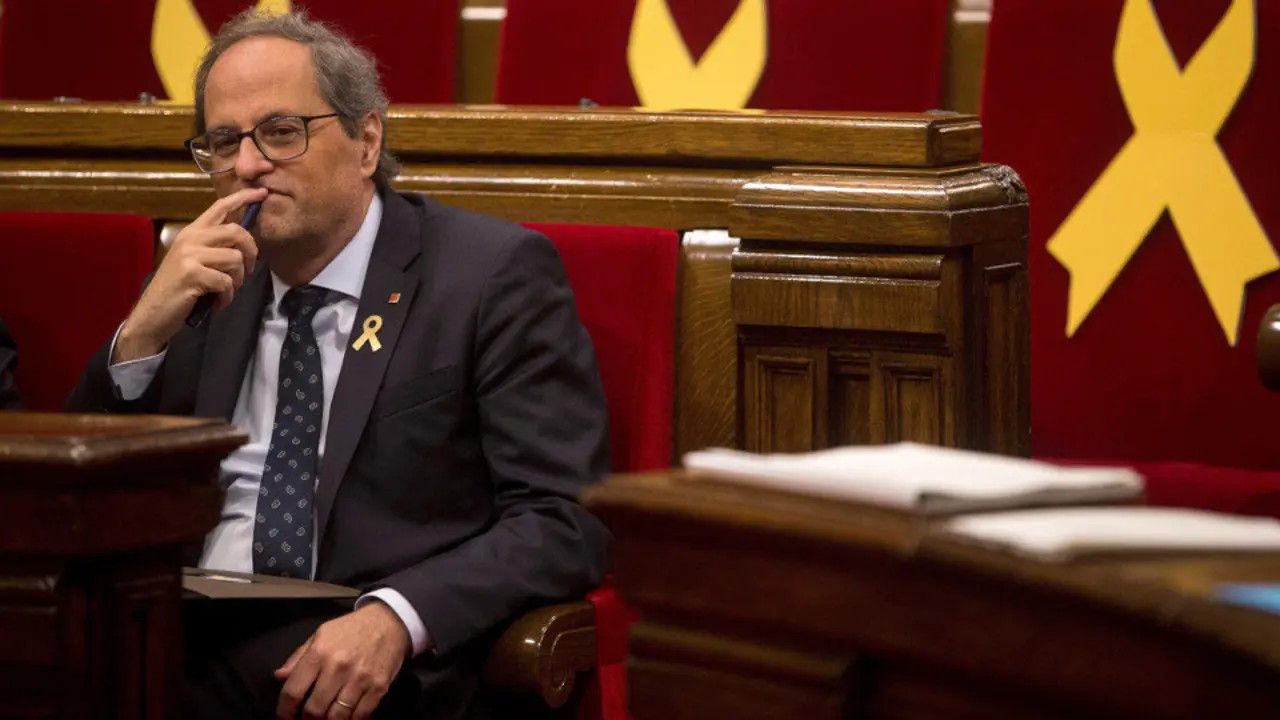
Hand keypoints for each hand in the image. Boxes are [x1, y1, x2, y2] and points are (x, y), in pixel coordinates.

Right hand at [113, 187, 267, 361]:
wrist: (153, 313)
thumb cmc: (178, 288)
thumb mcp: (194, 261)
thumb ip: (214, 247)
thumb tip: (245, 241)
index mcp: (192, 232)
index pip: (219, 207)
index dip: (243, 198)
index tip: (262, 192)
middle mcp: (190, 238)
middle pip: (236, 232)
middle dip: (251, 252)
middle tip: (248, 270)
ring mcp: (190, 255)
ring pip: (235, 259)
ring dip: (238, 280)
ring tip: (226, 290)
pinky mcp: (193, 274)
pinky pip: (227, 282)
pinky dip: (228, 296)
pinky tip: (218, 302)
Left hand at [274, 601, 410, 719]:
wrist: (389, 621)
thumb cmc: (351, 629)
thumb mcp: (320, 634)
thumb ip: (298, 657)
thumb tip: (279, 677)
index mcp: (319, 652)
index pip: (293, 690)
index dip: (284, 710)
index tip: (284, 718)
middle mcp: (338, 667)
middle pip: (314, 709)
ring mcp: (360, 679)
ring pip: (337, 717)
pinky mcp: (378, 687)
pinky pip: (360, 715)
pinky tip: (346, 719)